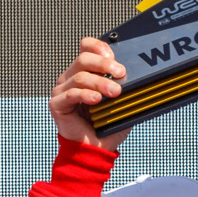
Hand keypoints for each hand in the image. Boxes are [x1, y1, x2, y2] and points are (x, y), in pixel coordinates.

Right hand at [50, 37, 130, 153]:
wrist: (96, 149)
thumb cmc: (106, 125)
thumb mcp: (121, 101)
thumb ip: (124, 85)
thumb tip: (140, 74)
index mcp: (84, 72)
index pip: (86, 48)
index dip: (99, 47)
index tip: (114, 56)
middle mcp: (70, 78)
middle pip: (83, 59)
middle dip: (104, 65)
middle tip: (120, 73)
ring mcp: (62, 91)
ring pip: (80, 76)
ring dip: (100, 83)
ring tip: (114, 92)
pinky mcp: (57, 105)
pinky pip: (71, 94)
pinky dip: (85, 95)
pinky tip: (96, 100)